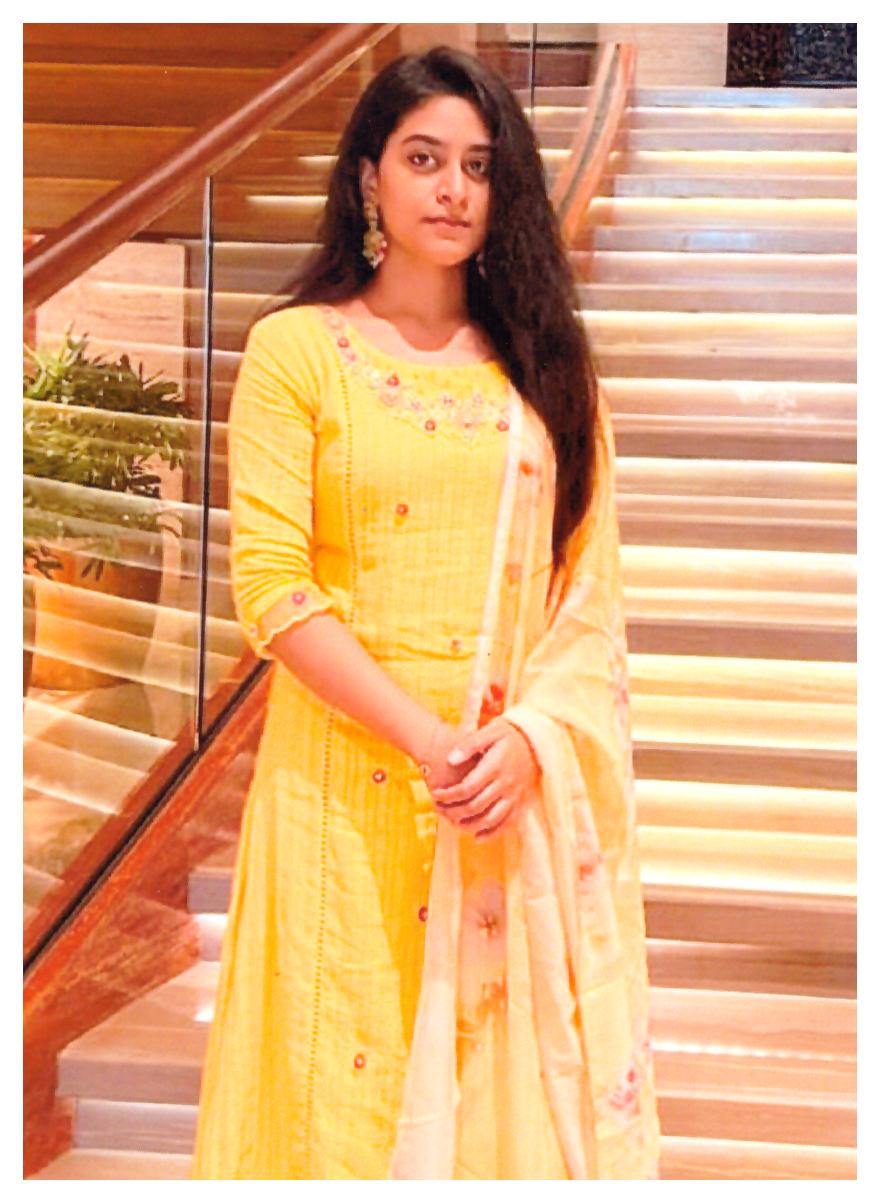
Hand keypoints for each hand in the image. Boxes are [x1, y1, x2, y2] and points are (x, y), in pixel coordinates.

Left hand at [428, 717, 541, 840]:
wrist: (539, 742)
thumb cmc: (510, 735)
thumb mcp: (491, 731)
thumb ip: (469, 744)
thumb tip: (450, 759)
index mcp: (495, 766)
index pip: (466, 788)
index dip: (448, 795)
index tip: (435, 794)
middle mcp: (506, 784)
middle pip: (475, 806)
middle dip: (452, 811)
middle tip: (438, 808)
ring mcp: (515, 796)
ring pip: (489, 820)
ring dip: (468, 825)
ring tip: (452, 822)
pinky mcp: (522, 804)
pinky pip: (507, 825)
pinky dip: (491, 834)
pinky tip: (477, 836)